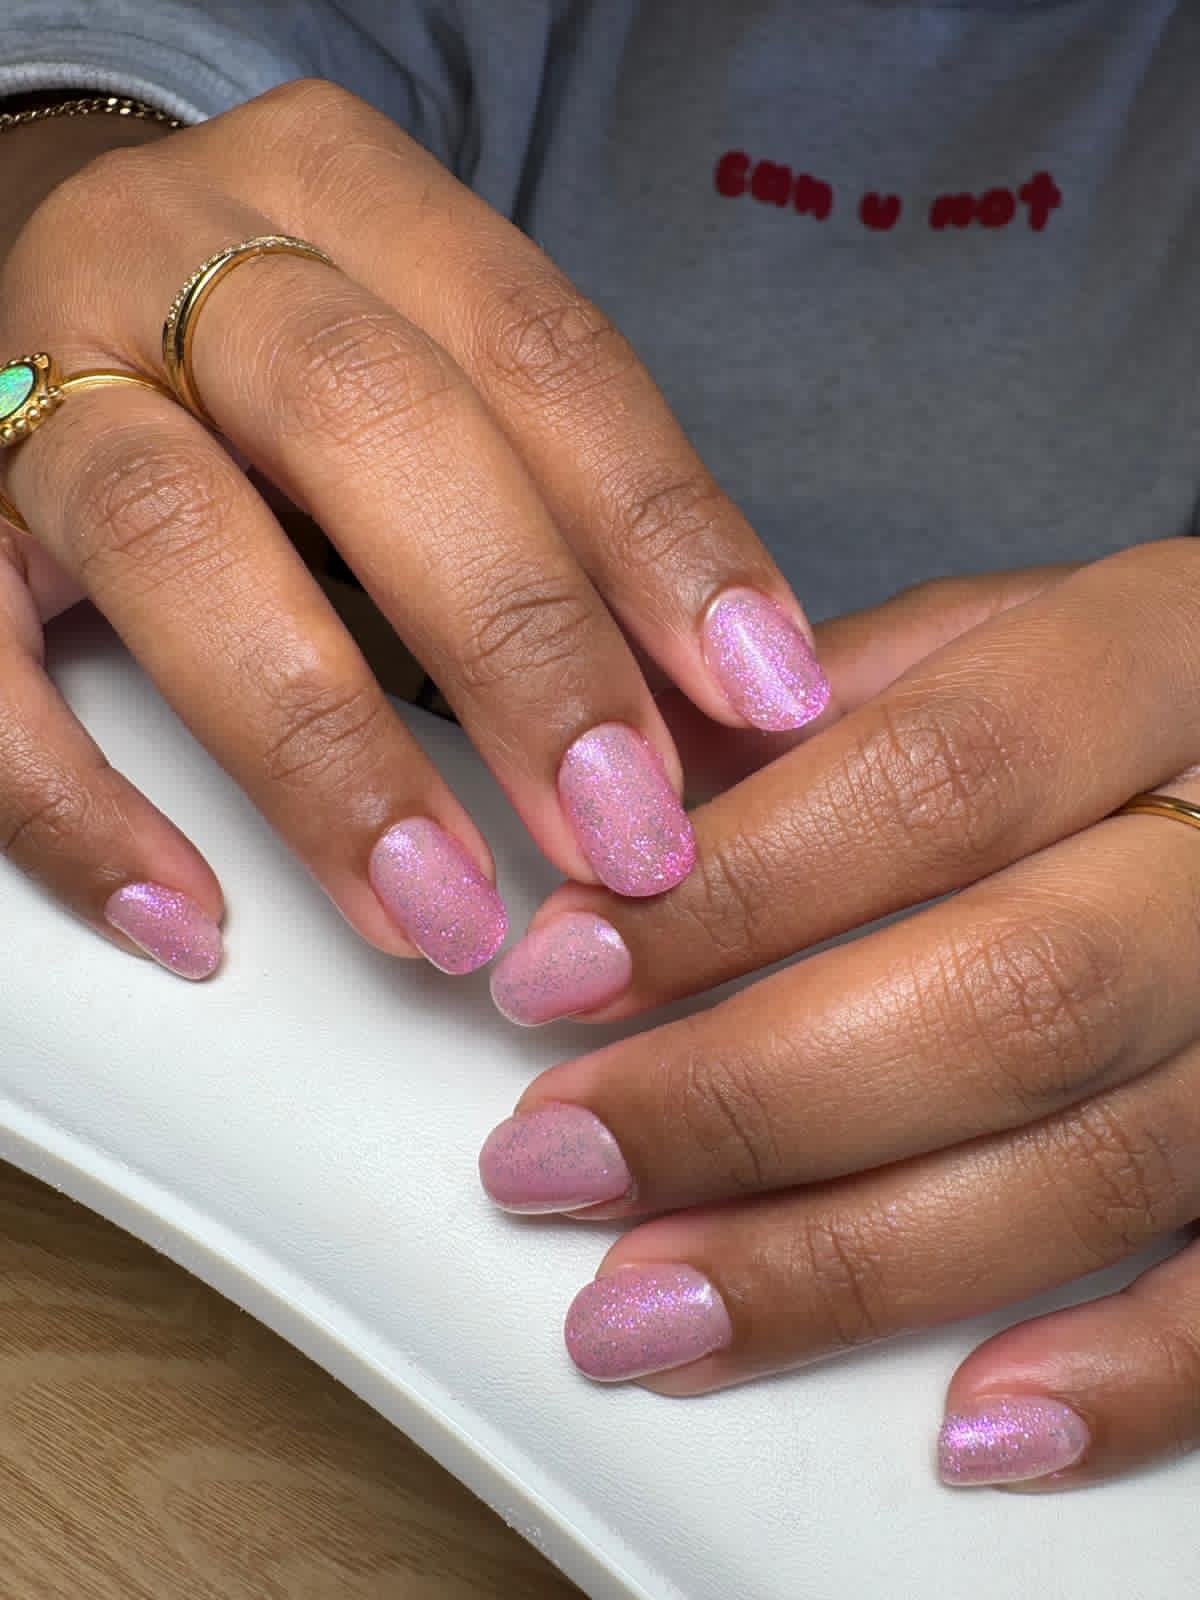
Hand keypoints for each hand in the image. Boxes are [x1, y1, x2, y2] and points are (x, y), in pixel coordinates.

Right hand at [0, 79, 829, 979]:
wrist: (54, 279)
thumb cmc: (288, 355)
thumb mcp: (435, 369)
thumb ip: (559, 512)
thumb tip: (707, 724)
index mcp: (342, 192)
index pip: (537, 350)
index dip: (660, 530)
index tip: (757, 697)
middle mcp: (173, 253)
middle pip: (368, 424)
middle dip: (518, 644)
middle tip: (625, 832)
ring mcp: (32, 376)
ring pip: (172, 540)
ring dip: (326, 751)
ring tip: (446, 912)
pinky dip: (78, 808)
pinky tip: (190, 916)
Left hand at [480, 540, 1199, 1489]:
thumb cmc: (1107, 703)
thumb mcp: (978, 641)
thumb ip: (815, 714)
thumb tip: (609, 830)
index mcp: (1163, 662)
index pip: (935, 778)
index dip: (732, 891)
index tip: (558, 973)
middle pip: (1008, 995)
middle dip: (749, 1101)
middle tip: (561, 1160)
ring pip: (1101, 1161)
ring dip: (851, 1262)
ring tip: (657, 1310)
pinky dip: (1124, 1379)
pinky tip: (970, 1428)